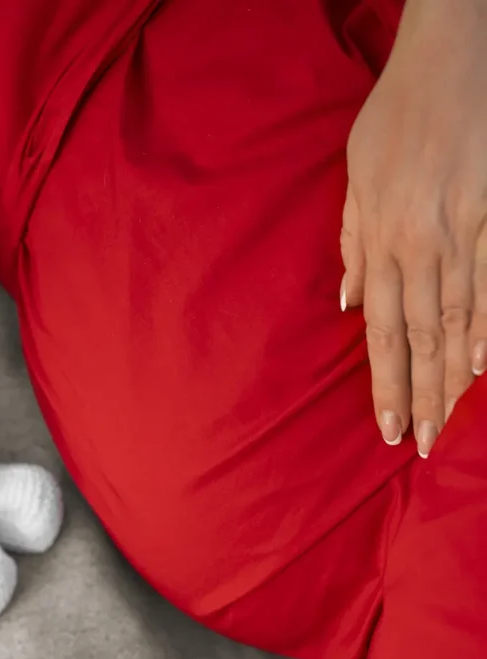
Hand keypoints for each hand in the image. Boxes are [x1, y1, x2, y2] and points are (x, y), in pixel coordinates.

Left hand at [341, 0, 486, 457]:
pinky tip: (486, 366)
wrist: (450, 54)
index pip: (380, 329)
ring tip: (449, 421)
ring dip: (453, 377)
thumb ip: (354, 245)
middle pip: (419, 337)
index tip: (389, 427)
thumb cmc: (396, 118)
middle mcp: (420, 244)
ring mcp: (464, 231)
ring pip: (457, 320)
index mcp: (381, 239)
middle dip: (420, 395)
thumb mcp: (356, 178)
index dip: (386, 383)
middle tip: (423, 444)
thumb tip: (345, 304)